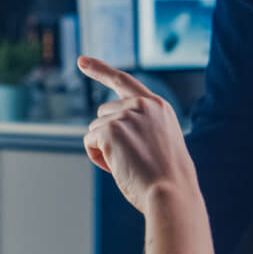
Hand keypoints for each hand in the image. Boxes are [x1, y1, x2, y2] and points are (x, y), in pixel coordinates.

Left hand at [77, 56, 199, 214]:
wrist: (171, 192)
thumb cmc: (167, 178)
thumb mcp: (161, 143)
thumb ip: (141, 127)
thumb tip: (106, 132)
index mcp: (158, 106)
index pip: (124, 81)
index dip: (100, 70)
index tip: (81, 61)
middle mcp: (142, 105)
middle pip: (104, 113)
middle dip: (108, 135)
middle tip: (130, 159)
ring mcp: (127, 115)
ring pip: (96, 128)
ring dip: (104, 148)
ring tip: (128, 165)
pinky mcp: (111, 129)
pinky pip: (90, 142)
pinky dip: (98, 157)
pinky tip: (117, 167)